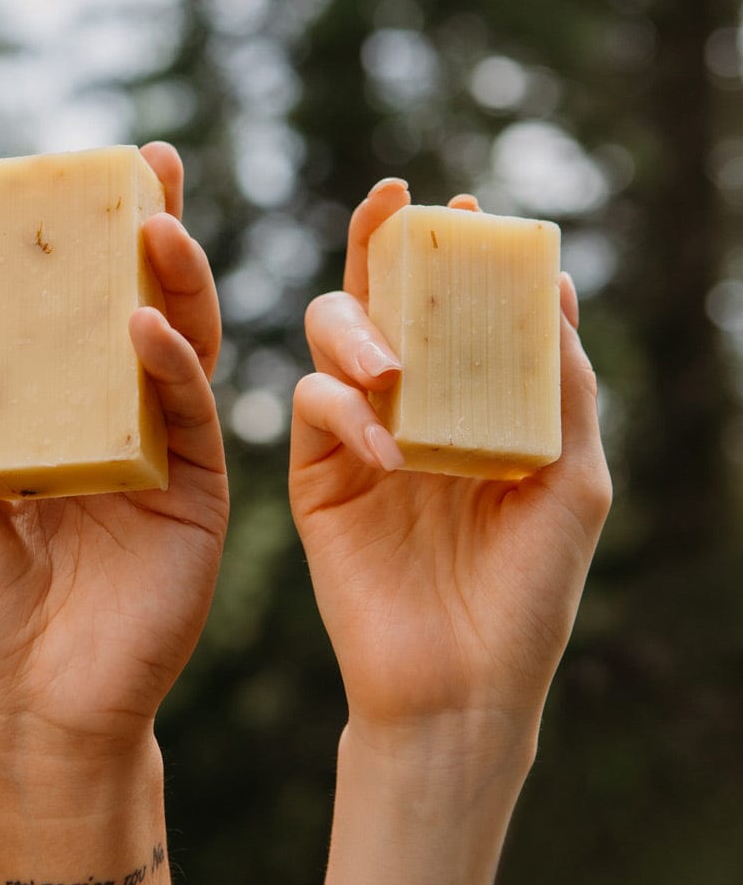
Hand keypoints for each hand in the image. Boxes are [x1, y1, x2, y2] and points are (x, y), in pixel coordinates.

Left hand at [0, 141, 228, 758]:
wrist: (30, 702)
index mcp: (44, 416)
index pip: (62, 314)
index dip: (68, 248)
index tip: (65, 181)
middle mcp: (107, 419)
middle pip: (136, 305)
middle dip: (146, 232)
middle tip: (148, 162)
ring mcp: (159, 448)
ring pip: (180, 340)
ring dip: (173, 276)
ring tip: (156, 214)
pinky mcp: (197, 485)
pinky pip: (191, 407)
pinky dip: (172, 361)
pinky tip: (143, 322)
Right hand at [290, 178, 610, 738]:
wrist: (459, 684)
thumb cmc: (526, 591)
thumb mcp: (571, 480)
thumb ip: (560, 387)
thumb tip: (558, 293)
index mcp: (472, 407)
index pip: (457, 310)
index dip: (457, 252)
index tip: (465, 201)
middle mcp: (410, 409)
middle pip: (383, 301)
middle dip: (382, 245)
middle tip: (394, 200)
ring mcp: (358, 437)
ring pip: (331, 337)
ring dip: (357, 326)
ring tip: (392, 364)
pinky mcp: (315, 475)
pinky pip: (313, 408)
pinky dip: (344, 410)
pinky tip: (387, 448)